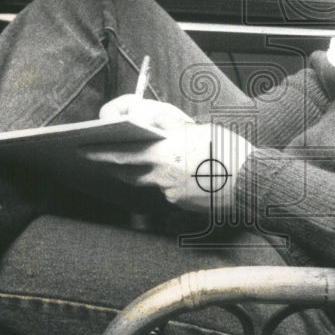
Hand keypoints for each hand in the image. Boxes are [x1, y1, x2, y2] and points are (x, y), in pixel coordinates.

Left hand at [81, 96, 253, 212]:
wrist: (250, 181)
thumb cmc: (228, 150)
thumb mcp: (199, 130)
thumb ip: (174, 132)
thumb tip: (159, 132)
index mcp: (165, 148)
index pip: (123, 150)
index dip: (101, 150)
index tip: (85, 147)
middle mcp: (162, 171)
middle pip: (127, 169)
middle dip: (108, 163)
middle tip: (92, 157)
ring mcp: (169, 190)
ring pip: (147, 180)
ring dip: (140, 172)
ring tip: (141, 164)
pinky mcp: (179, 204)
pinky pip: (167, 192)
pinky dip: (169, 183)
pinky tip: (185, 177)